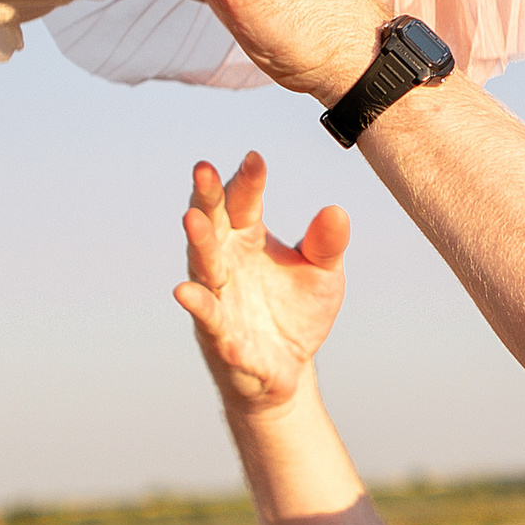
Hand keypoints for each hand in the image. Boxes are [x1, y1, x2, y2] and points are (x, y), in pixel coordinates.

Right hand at [176, 152, 350, 415]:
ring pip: (204, 267)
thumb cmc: (297, 310)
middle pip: (213, 224)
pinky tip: (188, 294)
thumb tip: (336, 211)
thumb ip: (327, 243)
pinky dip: (202, 309)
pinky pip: (210, 322)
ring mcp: (221, 299)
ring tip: (193, 219)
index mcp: (248, 239)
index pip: (243, 202)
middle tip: (203, 169)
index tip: (255, 158)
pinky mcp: (222, 338)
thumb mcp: (322, 272)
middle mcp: (227, 263)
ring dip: (199, 244)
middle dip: (207, 198)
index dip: (248, 180)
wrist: (288, 367)